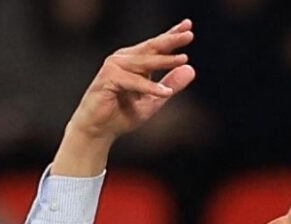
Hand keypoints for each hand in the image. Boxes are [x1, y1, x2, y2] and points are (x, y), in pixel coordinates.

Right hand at [53, 20, 195, 175]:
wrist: (99, 130)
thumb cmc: (122, 114)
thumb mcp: (154, 100)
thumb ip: (171, 85)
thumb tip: (191, 69)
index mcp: (136, 61)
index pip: (156, 46)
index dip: (172, 35)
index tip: (189, 26)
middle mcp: (124, 59)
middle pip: (151, 47)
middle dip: (170, 40)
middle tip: (189, 34)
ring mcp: (114, 67)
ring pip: (144, 62)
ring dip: (164, 60)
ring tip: (184, 59)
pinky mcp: (108, 79)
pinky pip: (133, 82)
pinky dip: (149, 87)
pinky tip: (166, 93)